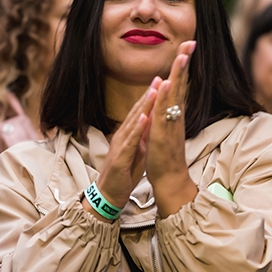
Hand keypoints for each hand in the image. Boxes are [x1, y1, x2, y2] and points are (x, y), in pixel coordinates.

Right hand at [85, 81, 158, 219]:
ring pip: (133, 122)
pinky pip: (130, 141)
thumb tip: (150, 124)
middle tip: (160, 77)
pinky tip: (143, 117)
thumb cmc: (123, 175)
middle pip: (136, 112)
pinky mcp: (120, 158)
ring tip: (154, 90)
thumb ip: (142, 138)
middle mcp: (122, 136)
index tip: (162, 81)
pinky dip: (137, 128)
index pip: (140, 112)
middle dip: (148, 95)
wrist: (109, 195)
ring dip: (143, 106)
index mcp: (128, 135)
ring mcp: (120, 146)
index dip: (150, 97)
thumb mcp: (137, 153)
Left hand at [146, 41, 197, 216]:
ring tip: (182, 56)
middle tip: (190, 42)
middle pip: (181, 84)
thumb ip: (168, 109)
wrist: (169, 178)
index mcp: (174, 112)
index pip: (180, 83)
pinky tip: (166, 84)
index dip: (183, 64)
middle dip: (184, 62)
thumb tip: (169, 92)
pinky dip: (165, 98)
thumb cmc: (166, 153)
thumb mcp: (166, 126)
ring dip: (178, 75)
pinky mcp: (162, 134)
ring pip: (175, 95)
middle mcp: (175, 115)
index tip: (188, 45)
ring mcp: (170, 124)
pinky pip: (163, 113)